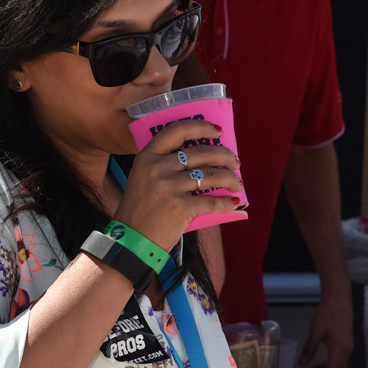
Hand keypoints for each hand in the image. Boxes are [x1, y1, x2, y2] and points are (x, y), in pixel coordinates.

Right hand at [116, 118, 242, 251]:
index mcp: (147, 156)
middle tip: (234, 161)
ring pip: (211, 175)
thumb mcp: (142, 178)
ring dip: (230, 179)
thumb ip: (163, 165)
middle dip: (224, 156)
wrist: (131, 240)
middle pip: (201, 153)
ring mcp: (168, 187)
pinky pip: (211, 201)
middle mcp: (157, 168)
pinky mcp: (179, 207)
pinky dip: (226, 203)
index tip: (217, 131)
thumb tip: (202, 161)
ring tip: (237, 183)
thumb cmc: (140, 210)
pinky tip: (234, 202)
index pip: (177, 131)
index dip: (201, 127)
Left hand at [299, 287, 353, 367]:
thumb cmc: (330, 311)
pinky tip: (323, 360)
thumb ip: (309, 349)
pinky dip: (332, 362)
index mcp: (340, 348)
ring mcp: (348, 346)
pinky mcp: (347, 342)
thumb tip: (303, 362)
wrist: (338, 299)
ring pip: (339, 365)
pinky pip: (341, 358)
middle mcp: (347, 349)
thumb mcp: (316, 331)